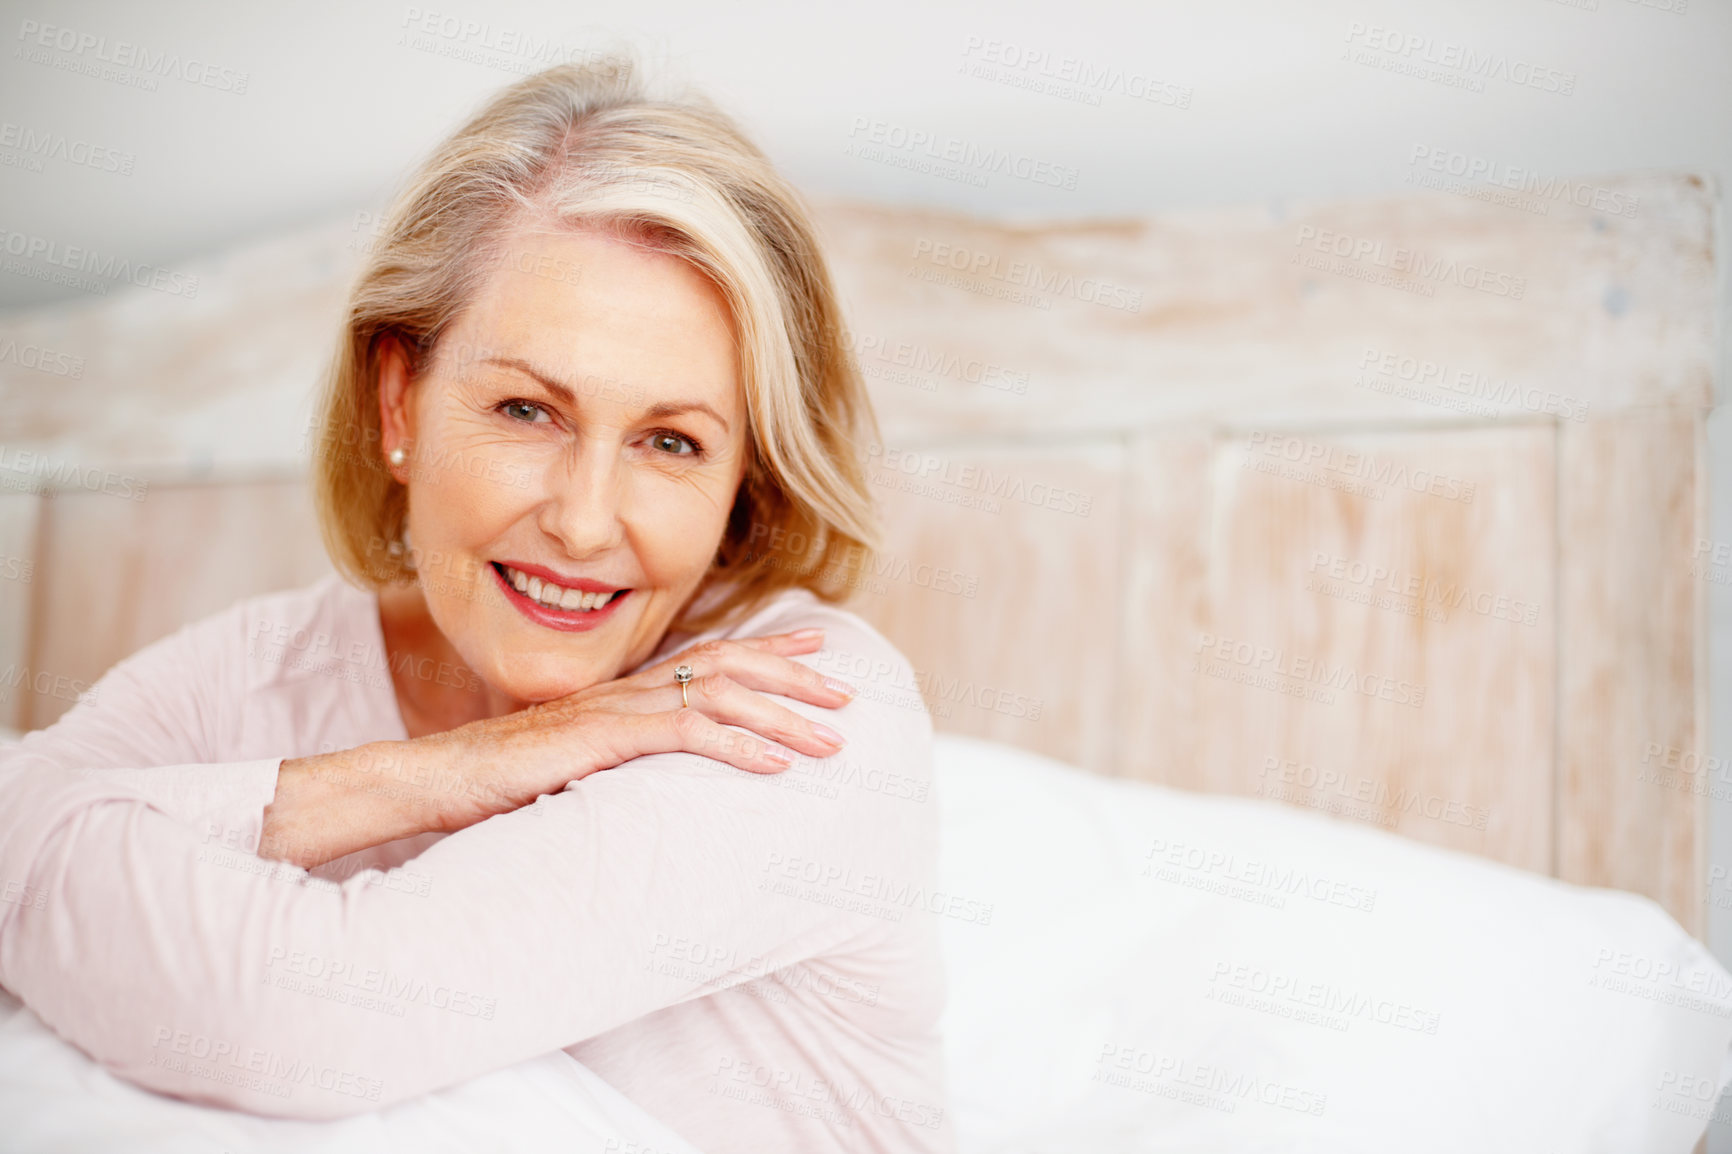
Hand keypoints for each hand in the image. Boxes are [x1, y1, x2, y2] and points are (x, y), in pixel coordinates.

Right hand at [428, 627, 855, 828]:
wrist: (438, 779)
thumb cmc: (497, 782)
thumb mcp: (573, 767)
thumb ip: (618, 762)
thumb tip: (657, 781)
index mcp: (623, 693)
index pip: (707, 657)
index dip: (766, 652)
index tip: (816, 653)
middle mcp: (627, 690)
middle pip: (728, 666)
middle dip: (794, 677)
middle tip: (848, 692)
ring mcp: (617, 710)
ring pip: (720, 697)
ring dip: (784, 717)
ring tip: (833, 738)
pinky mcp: (605, 739)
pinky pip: (686, 735)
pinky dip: (738, 747)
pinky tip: (777, 765)